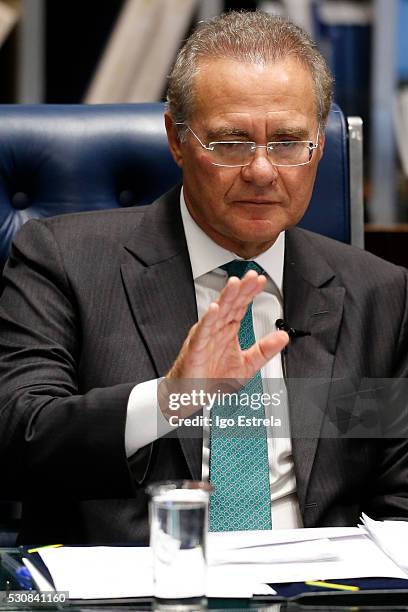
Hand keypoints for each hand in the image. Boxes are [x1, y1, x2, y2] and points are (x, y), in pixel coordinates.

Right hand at [159, 270, 287, 419]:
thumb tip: (283, 337)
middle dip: (241, 289)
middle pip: (231, 304)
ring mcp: (206, 337)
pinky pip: (203, 332)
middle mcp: (217, 330)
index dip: (250, 293)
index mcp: (228, 331)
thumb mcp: (247, 365)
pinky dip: (208, 320)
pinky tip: (215, 309)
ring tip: (234, 284)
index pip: (241, 306)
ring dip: (225, 298)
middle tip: (251, 275)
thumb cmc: (213, 379)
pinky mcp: (196, 348)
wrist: (191, 395)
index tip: (260, 281)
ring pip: (217, 313)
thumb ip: (265, 350)